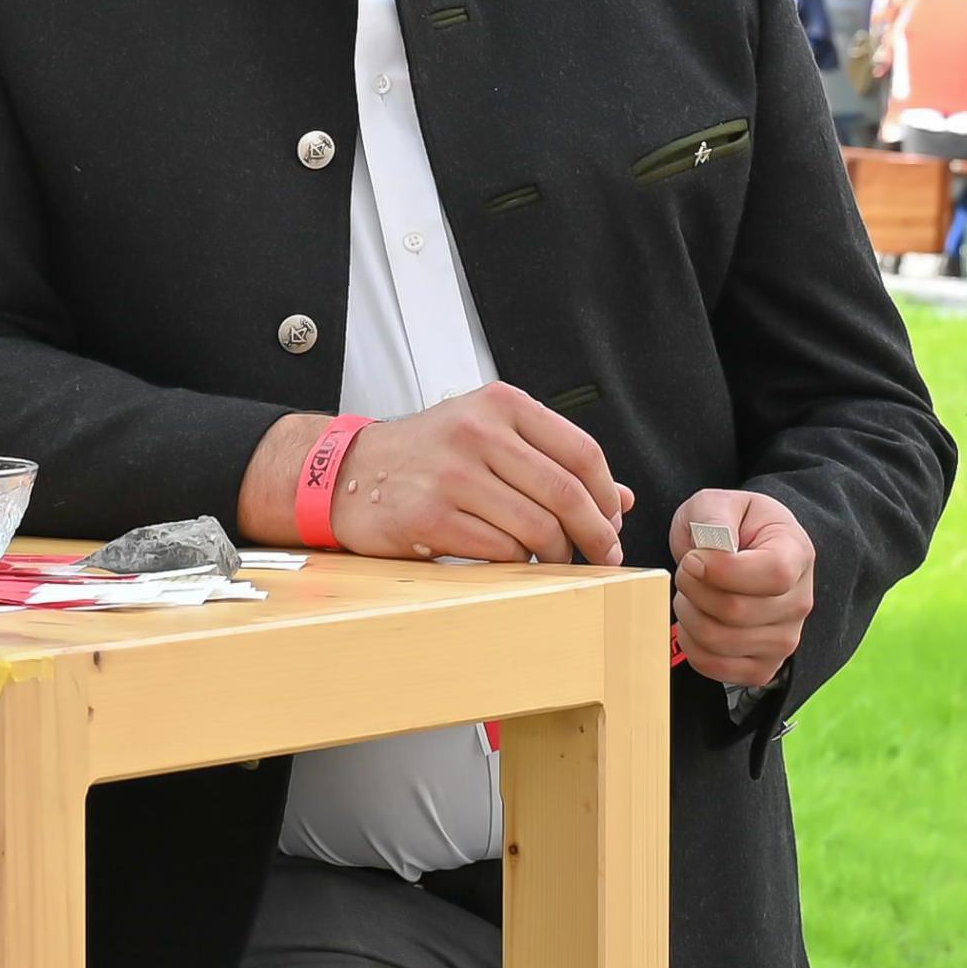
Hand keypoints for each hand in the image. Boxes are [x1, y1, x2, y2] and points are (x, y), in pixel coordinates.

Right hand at [242, 382, 627, 564]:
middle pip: (565, 493)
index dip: (605, 496)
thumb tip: (619, 501)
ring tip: (559, 561)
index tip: (611, 521)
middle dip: (594, 533)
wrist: (347, 473)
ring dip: (559, 554)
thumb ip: (552, 461)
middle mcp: (477, 432)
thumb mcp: (488, 435)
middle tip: (603, 554)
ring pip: (537, 527)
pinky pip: (501, 550)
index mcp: (499, 405)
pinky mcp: (431, 517)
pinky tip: (519, 562)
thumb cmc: (424, 456)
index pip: (581, 451)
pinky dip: (521, 562)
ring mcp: (452, 475)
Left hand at [672, 487, 812, 685]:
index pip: (773, 574)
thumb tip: (709, 554)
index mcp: (797, 554)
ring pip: (719, 640)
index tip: (694, 558)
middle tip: (686, 570)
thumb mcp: (718, 503)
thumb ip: (714, 518)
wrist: (743, 553)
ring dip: (688, 615)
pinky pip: (715, 667)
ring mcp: (785, 639)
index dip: (723, 570)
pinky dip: (691, 645)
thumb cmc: (731, 526)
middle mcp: (800, 602)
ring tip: (690, 593)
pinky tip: (695, 619)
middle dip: (692, 588)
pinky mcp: (763, 666)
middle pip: (736, 611)